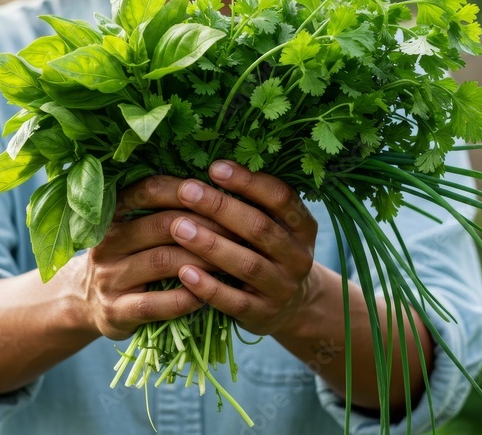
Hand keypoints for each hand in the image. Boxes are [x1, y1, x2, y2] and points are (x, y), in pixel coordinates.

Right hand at [77, 175, 232, 339]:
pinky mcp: (115, 312)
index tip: (220, 191)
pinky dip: (184, 298)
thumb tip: (218, 189)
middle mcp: (108, 242)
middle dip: (206, 226)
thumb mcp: (135, 229)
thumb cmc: (129, 259)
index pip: (149, 191)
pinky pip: (155, 303)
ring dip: (202, 261)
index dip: (186, 190)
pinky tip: (206, 297)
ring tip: (232, 262)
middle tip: (241, 230)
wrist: (87, 304)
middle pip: (162, 225)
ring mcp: (109, 278)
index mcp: (113, 214)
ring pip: (162, 261)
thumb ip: (165, 210)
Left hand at [170, 160, 318, 335]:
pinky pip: (235, 302)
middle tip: (186, 190)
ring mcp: (283, 288)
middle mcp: (299, 257)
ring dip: (211, 245)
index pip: (280, 198)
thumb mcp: (274, 226)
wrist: (293, 307)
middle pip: (260, 228)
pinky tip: (184, 273)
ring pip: (247, 264)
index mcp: (303, 227)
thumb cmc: (270, 253)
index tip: (214, 167)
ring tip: (178, 227)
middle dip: (221, 207)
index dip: (248, 182)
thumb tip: (209, 166)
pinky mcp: (264, 315)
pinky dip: (209, 287)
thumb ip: (251, 202)